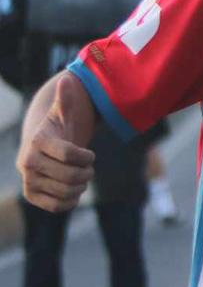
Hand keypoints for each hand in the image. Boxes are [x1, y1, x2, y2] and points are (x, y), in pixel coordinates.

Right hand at [17, 77, 95, 212]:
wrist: (43, 147)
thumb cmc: (59, 127)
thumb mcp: (64, 112)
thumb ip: (67, 99)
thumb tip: (67, 80)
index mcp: (37, 141)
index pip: (69, 155)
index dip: (86, 157)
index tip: (90, 154)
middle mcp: (27, 163)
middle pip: (70, 176)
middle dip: (86, 172)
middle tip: (89, 168)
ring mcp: (28, 181)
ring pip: (65, 192)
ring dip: (81, 186)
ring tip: (82, 177)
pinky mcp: (31, 196)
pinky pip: (57, 206)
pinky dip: (71, 200)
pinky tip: (74, 190)